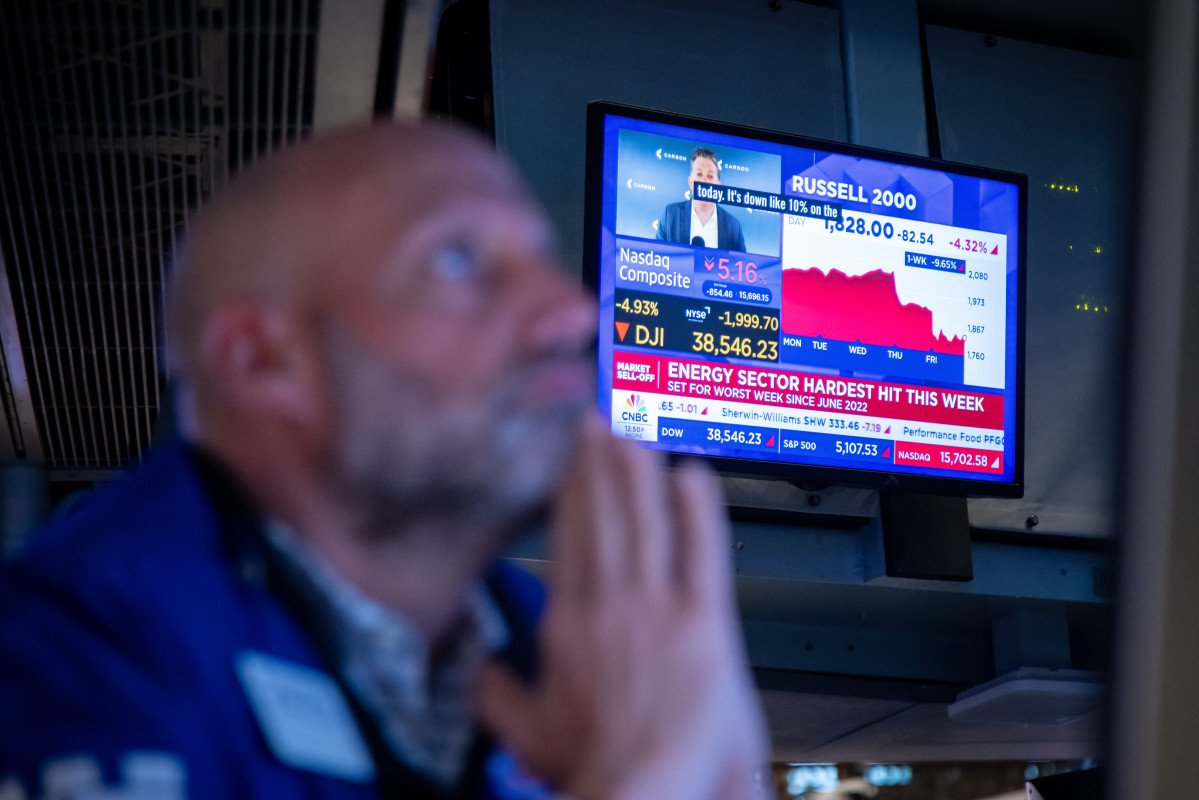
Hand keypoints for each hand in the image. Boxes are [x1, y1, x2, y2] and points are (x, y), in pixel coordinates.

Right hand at [476, 417, 767, 798]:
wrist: (639, 789)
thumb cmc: (593, 769)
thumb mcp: (527, 734)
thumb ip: (497, 695)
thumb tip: (476, 672)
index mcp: (571, 624)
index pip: (569, 540)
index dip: (571, 495)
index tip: (570, 462)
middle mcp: (611, 604)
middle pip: (603, 518)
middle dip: (599, 465)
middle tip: (595, 422)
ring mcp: (657, 608)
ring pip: (644, 522)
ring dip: (637, 472)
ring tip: (630, 432)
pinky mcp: (704, 623)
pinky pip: (701, 554)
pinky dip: (698, 512)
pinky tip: (693, 476)